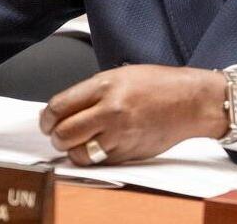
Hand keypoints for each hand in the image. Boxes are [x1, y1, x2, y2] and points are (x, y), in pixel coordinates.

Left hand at [39, 64, 228, 165]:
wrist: (190, 101)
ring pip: (79, 153)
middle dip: (55, 136)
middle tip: (57, 133)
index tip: (46, 120)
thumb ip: (91, 91)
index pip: (59, 106)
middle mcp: (110, 111)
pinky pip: (99, 162)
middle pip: (64, 133)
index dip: (47, 117)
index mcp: (105, 86)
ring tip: (75, 143)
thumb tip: (64, 109)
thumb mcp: (120, 75)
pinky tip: (97, 146)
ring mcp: (120, 135)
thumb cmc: (159, 85)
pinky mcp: (128, 153)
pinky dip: (93, 157)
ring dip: (72, 150)